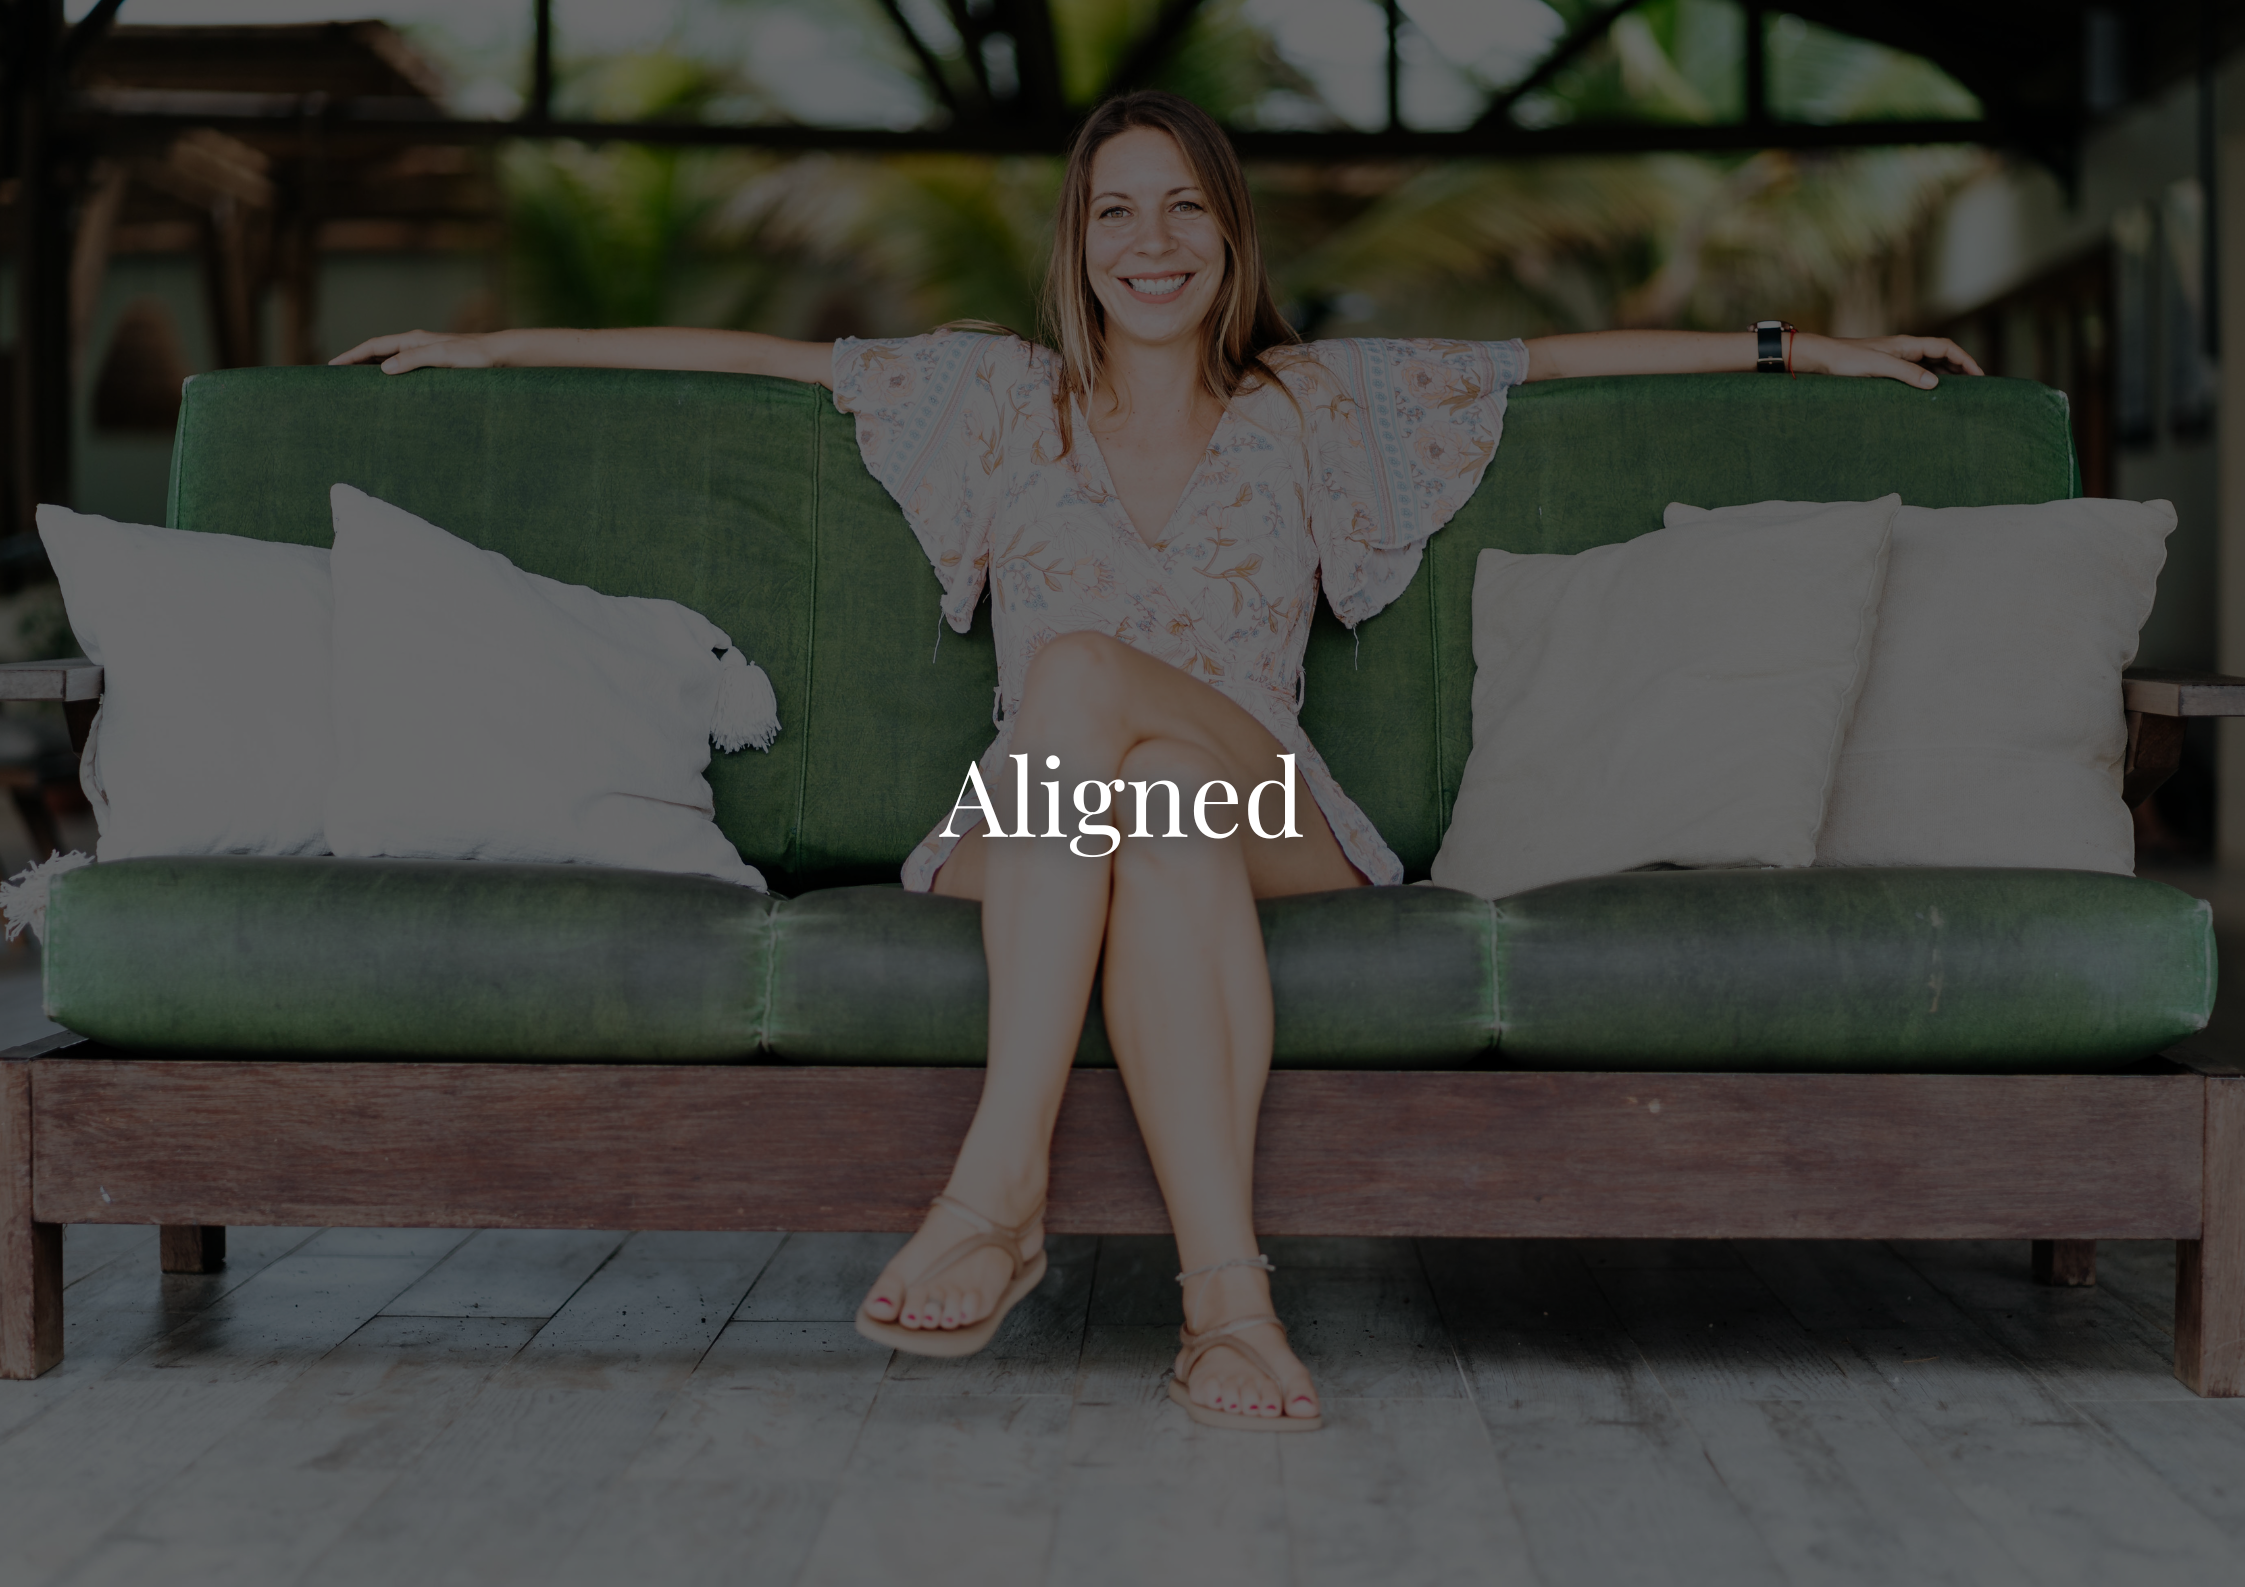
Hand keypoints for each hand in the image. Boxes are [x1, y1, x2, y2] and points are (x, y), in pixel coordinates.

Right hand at [328, 330, 499, 373]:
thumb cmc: (475, 355)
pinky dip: (392, 378)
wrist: (500, 355)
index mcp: (413, 339)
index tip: (332, 367)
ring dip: (372, 372)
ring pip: (391, 362)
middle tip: (337, 379)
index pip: (373, 346)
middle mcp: (416, 345)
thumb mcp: (443, 356)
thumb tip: (383, 369)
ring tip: (357, 386)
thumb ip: (414, 359)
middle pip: (378, 353)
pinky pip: (406, 371)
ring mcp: (425, 355)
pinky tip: (391, 391)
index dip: (351, 356)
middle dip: (356, 363)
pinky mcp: (436, 366)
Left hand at [1797, 333, 1983, 388]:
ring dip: (1945, 375)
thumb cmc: (1846, 360)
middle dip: (1961, 368)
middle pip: (1942, 355)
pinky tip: (1929, 394)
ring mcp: (1896, 358)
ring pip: (1929, 364)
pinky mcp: (1886, 368)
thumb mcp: (1878, 368)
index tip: (1980, 376)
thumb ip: (1906, 374)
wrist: (1822, 358)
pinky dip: (1927, 381)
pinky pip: (1915, 373)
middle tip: (1975, 387)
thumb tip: (1935, 383)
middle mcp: (1905, 349)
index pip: (1946, 347)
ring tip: (1958, 392)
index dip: (1966, 360)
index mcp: (1907, 344)